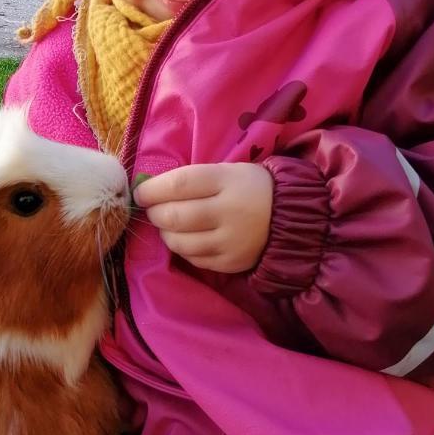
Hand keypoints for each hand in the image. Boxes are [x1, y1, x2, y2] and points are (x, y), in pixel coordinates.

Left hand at [133, 163, 272, 273]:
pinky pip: (194, 259)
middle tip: (153, 210)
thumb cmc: (251, 187)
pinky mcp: (232, 262)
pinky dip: (184, 249)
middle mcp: (229, 212)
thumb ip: (192, 180)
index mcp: (226, 181)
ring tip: (169, 225)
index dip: (152, 190)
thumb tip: (149, 191)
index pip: (178, 185)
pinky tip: (188, 238)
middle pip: (175, 216)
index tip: (140, 193)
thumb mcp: (227, 172)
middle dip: (155, 213)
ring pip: (180, 242)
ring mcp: (230, 241)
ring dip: (166, 233)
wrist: (293, 216)